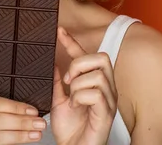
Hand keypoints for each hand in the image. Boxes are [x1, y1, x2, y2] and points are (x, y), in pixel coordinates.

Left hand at [50, 27, 117, 144]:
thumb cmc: (70, 130)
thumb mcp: (59, 100)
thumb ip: (58, 82)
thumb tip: (53, 63)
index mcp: (94, 83)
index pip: (87, 56)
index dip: (73, 42)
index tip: (59, 31)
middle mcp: (106, 89)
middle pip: (101, 58)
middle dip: (79, 64)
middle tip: (68, 79)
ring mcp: (109, 100)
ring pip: (97, 75)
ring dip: (78, 84)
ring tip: (72, 98)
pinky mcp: (107, 113)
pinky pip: (96, 93)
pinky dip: (81, 97)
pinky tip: (76, 107)